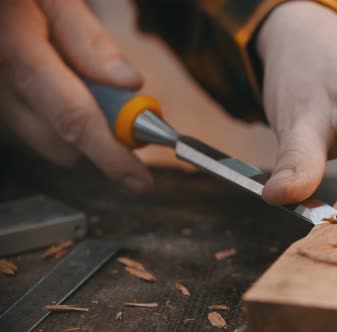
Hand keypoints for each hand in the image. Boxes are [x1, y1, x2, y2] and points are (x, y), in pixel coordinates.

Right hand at [0, 0, 151, 191]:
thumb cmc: (21, 0)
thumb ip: (89, 41)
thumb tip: (129, 83)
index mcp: (15, 52)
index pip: (71, 117)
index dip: (111, 155)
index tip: (138, 178)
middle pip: (62, 142)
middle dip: (100, 135)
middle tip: (119, 106)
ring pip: (48, 143)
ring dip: (75, 126)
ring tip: (75, 82)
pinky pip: (31, 133)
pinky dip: (52, 119)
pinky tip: (51, 87)